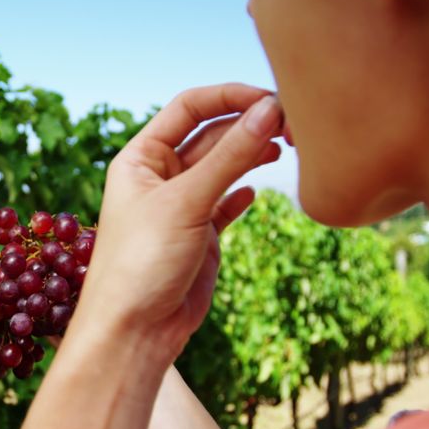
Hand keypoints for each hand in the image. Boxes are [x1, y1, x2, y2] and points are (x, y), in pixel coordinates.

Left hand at [70, 84, 283, 365]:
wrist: (134, 332)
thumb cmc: (142, 262)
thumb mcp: (187, 202)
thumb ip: (231, 156)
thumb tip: (270, 111)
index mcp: (141, 157)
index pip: (189, 107)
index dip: (229, 97)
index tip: (271, 99)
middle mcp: (159, 176)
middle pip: (211, 134)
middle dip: (249, 125)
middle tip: (294, 124)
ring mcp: (181, 206)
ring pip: (223, 166)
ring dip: (253, 154)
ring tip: (288, 147)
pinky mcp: (199, 236)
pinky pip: (225, 203)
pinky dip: (243, 193)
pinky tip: (257, 192)